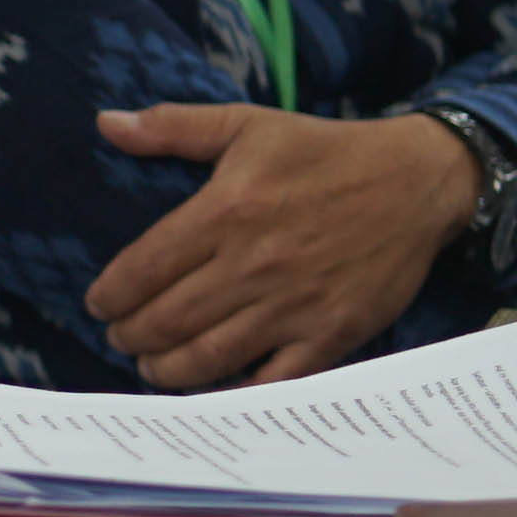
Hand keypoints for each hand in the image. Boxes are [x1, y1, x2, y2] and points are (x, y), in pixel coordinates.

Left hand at [85, 103, 485, 389]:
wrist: (417, 181)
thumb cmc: (326, 152)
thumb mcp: (248, 124)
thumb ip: (173, 127)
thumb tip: (106, 124)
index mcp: (226, 211)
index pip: (143, 269)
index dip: (111, 296)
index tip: (100, 304)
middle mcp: (253, 264)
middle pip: (166, 320)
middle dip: (130, 336)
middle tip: (121, 337)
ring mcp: (292, 306)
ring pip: (207, 357)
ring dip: (166, 370)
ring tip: (152, 366)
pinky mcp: (329, 335)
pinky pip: (269, 381)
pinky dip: (233, 392)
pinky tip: (211, 389)